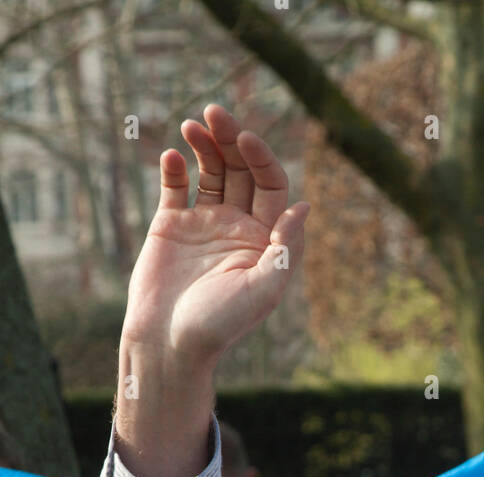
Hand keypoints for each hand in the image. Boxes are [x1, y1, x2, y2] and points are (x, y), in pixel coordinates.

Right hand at [122, 104, 307, 366]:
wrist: (169, 345)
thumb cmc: (218, 326)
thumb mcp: (262, 291)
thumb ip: (284, 249)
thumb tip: (304, 206)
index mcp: (264, 240)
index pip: (271, 185)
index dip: (261, 157)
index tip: (244, 138)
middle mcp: (237, 227)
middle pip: (240, 170)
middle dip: (231, 139)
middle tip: (215, 113)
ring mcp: (204, 225)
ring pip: (209, 171)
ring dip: (204, 144)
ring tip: (192, 125)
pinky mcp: (171, 227)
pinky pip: (175, 187)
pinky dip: (173, 167)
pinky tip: (170, 156)